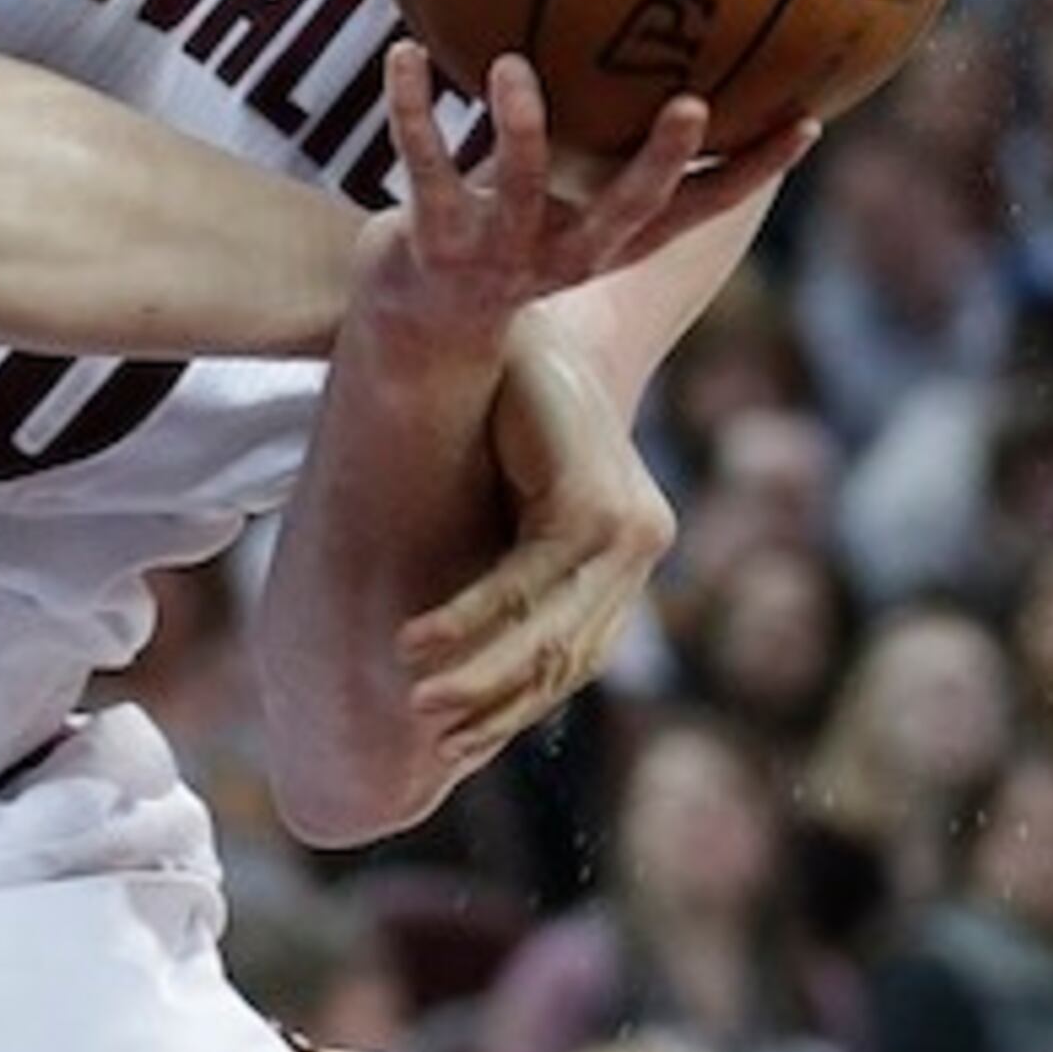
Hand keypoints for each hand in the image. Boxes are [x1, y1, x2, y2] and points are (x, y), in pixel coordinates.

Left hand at [360, 44, 811, 358]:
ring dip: (519, 126)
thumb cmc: (508, 231)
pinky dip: (412, 108)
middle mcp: (568, 253)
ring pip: (518, 190)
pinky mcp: (431, 243)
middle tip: (692, 105)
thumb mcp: (571, 194)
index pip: (701, 208)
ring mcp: (499, 254)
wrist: (416, 324)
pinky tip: (403, 53)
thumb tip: (655, 44)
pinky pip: (423, 167)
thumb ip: (611, 141)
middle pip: (629, 209)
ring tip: (512, 63)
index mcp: (614, 240)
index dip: (754, 169)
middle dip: (661, 159)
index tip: (807, 120)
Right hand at [395, 327, 675, 764]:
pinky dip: (471, 621)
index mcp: (621, 548)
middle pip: (563, 657)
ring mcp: (627, 526)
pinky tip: (419, 645)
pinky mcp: (595, 502)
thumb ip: (501, 554)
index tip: (449, 745)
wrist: (506, 307)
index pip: (569, 653)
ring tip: (413, 705)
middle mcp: (639, 541)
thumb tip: (453, 648)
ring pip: (551, 633)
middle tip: (423, 739)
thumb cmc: (496, 396)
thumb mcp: (499, 488)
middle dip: (489, 707)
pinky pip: (528, 583)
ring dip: (476, 676)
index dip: (509, 707)